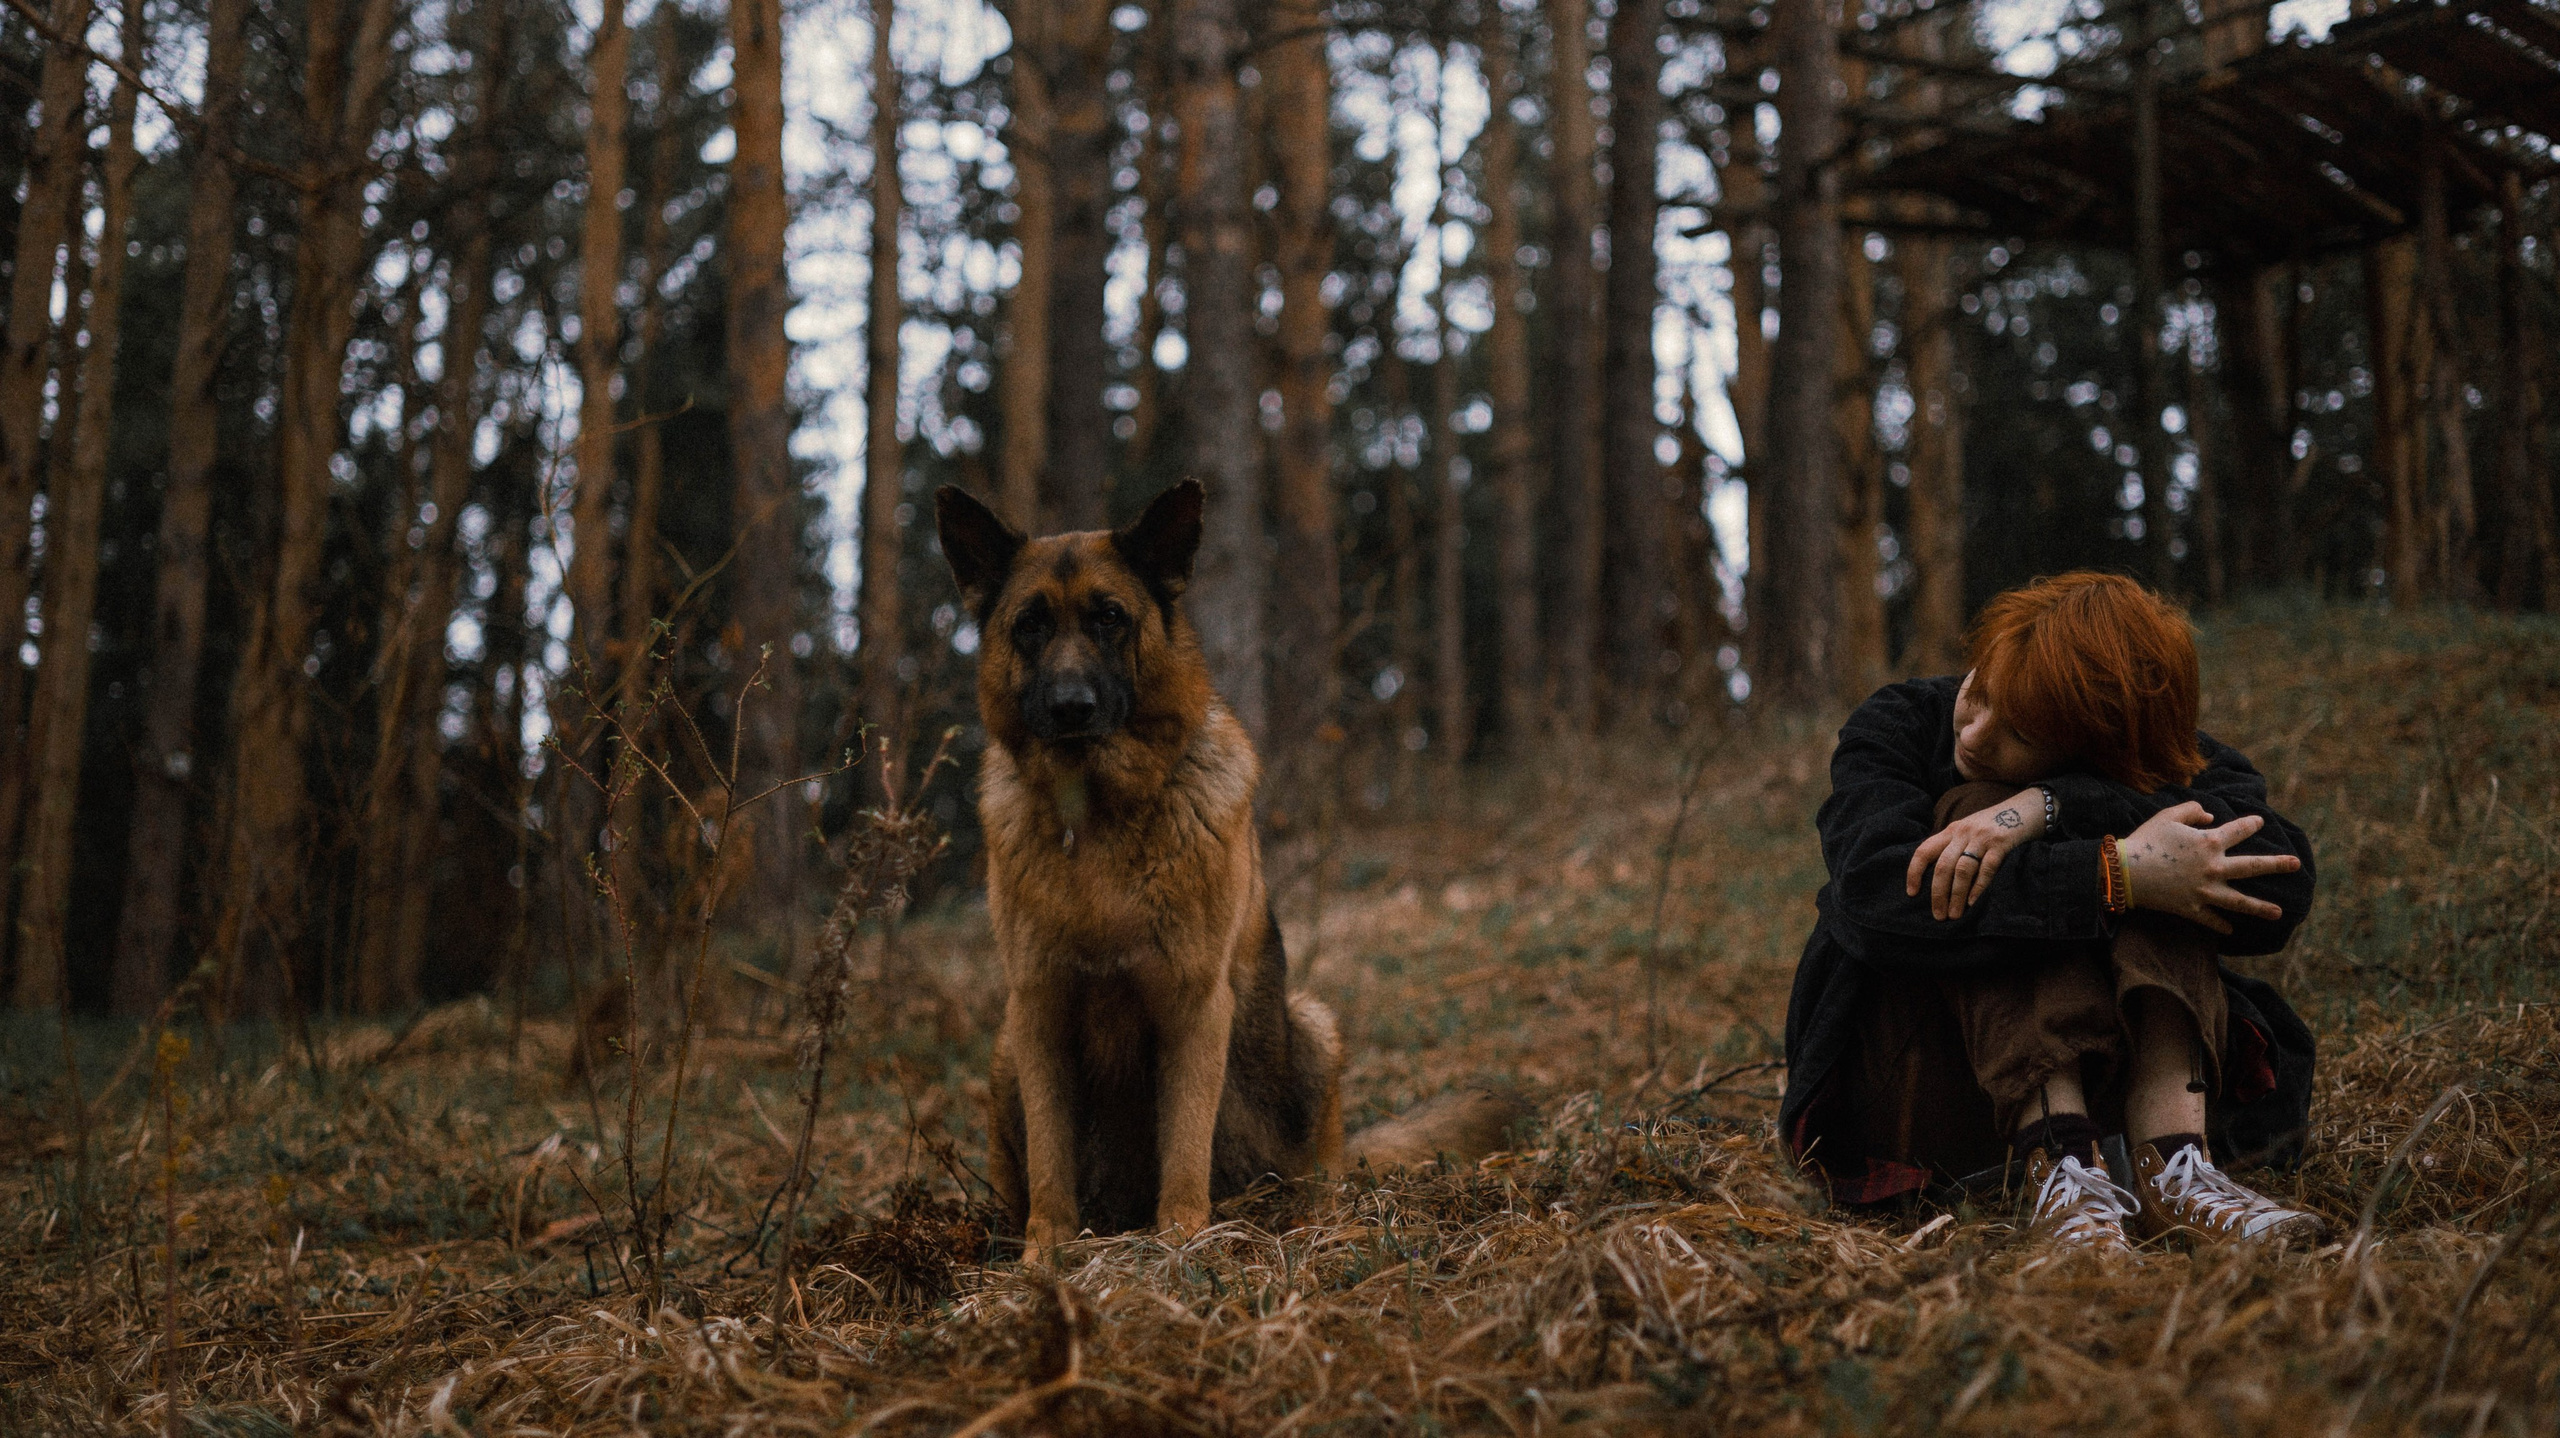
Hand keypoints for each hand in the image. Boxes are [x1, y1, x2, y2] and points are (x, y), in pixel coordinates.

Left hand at [1907, 788, 2047, 919]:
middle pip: (1943, 865)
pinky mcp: (2002, 843)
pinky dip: (1978, 886)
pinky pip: (1987, 867)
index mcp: (1951, 830)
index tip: (1912, 893)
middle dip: (1938, 893)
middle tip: (1938, 915)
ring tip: (1954, 914)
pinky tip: (1973, 902)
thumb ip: (1953, 847)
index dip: (1914, 872)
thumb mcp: (1968, 831)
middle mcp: (1963, 833)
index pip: (1924, 851)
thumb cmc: (1994, 825)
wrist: (2027, 807)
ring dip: (1957, 895)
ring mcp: (1982, 838)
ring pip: (1962, 869)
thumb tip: (1937, 878)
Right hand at [2120, 801, 2301, 933]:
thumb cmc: (2146, 839)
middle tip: (2295, 865)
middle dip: (2277, 865)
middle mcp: (2214, 867)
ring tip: (2279, 912)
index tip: (2259, 822)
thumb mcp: (2167, 815)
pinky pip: (2212, 920)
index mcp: (2210, 841)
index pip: (2239, 830)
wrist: (2124, 872)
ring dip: (2261, 908)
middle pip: (2252, 867)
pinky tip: (2232, 930)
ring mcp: (2206, 891)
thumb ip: (2192, 810)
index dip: (2252, 824)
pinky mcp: (2192, 908)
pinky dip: (2221, 925)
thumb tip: (2210, 816)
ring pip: (2240, 901)